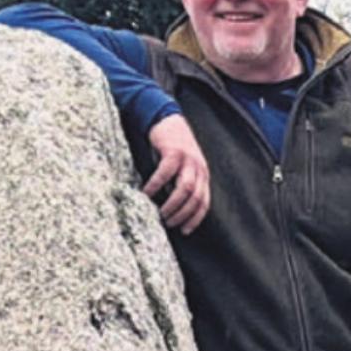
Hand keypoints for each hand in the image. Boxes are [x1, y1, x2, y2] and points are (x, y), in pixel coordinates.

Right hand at [141, 115, 209, 233]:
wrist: (167, 119)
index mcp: (202, 174)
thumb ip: (183, 183)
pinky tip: (146, 193)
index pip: (204, 202)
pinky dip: (156, 185)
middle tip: (168, 223)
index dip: (195, 219)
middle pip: (195, 198)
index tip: (185, 231)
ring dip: (172, 204)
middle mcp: (199, 167)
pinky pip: (166, 173)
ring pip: (185, 188)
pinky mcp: (174, 151)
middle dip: (182, 214)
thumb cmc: (172, 147)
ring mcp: (188, 159)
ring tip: (160, 213)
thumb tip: (173, 208)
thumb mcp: (184, 167)